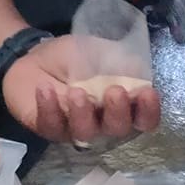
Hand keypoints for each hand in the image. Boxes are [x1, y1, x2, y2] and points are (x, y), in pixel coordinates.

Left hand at [0, 36, 160, 146]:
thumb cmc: (74, 58)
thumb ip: (121, 62)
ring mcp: (75, 129)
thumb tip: (138, 71)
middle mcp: (103, 123)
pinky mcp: (48, 128)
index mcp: (122, 105)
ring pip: (85, 133)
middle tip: (113, 92)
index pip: (144, 119)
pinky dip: (49, 108)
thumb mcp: (101, 51)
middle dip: (118, 112)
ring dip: (83, 113)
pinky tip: (45, 89)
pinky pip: (52, 126)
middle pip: (118, 130)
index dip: (149, 111)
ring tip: (76, 91)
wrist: (35, 57)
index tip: (147, 93)